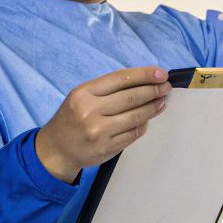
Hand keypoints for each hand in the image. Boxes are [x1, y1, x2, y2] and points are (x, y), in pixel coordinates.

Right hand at [34, 66, 171, 182]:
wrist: (55, 149)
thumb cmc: (72, 117)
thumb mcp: (81, 96)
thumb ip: (107, 89)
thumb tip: (143, 82)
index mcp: (84, 93)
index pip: (120, 79)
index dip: (143, 74)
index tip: (161, 73)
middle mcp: (90, 111)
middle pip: (131, 97)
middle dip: (153, 90)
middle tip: (166, 87)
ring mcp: (99, 131)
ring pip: (135, 116)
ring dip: (153, 107)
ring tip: (162, 101)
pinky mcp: (106, 148)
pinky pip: (133, 134)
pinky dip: (143, 125)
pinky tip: (148, 119)